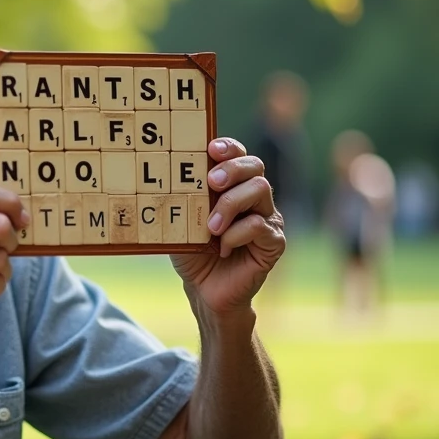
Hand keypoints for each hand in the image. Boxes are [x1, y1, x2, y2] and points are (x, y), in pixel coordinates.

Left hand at [171, 138, 284, 315]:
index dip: (229, 148)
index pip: (239, 155)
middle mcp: (254, 199)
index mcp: (234, 188)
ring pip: (260, 190)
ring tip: (211, 227)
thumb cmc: (193, 253)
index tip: (211, 149)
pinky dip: (236, 234)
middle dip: (231, 169)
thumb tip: (164, 178)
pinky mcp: (274, 242)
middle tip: (211, 182)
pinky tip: (223, 247)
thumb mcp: (182, 223)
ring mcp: (268, 219)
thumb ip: (181, 201)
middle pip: (255, 166)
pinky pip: (260, 225)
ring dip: (230, 204)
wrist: (204, 290)